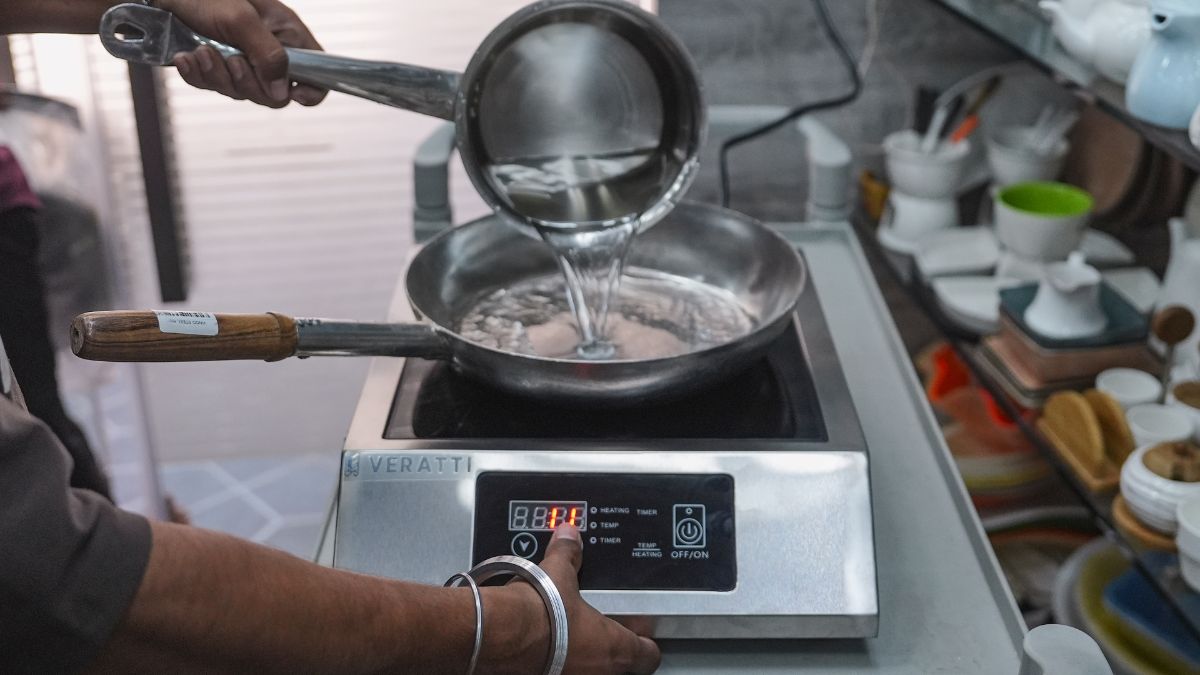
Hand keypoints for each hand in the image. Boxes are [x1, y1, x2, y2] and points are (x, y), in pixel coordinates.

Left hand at [156, 0, 326, 107]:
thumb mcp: (241, 20)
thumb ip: (267, 55)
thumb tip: (281, 93)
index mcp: (287, 35)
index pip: (317, 74)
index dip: (312, 89)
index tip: (294, 93)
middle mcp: (269, 52)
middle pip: (275, 95)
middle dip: (248, 83)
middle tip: (231, 60)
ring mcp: (243, 62)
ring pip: (241, 93)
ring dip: (217, 76)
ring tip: (201, 51)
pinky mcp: (217, 68)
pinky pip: (213, 87)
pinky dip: (198, 76)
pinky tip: (187, 58)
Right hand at [481, 525, 660, 673]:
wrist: (502, 632)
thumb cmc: (540, 610)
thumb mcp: (559, 573)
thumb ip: (568, 554)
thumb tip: (568, 535)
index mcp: (615, 647)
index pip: (648, 655)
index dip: (645, 642)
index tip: (639, 634)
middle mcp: (598, 673)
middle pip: (621, 668)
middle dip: (612, 651)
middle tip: (601, 633)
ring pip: (591, 673)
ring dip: (585, 659)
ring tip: (570, 638)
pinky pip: (561, 673)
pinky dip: (558, 664)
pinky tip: (545, 650)